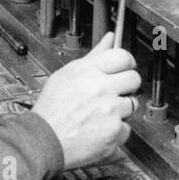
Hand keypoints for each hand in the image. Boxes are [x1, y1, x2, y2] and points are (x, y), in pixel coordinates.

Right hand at [33, 33, 139, 169]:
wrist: (44, 141)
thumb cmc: (52, 110)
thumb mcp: (66, 75)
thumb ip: (93, 57)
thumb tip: (109, 38)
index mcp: (88, 72)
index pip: (123, 56)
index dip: (126, 63)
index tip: (124, 68)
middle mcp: (101, 88)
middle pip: (134, 79)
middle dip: (126, 86)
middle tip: (112, 93)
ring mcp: (110, 110)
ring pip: (132, 104)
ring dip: (120, 110)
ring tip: (100, 114)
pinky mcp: (114, 130)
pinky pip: (127, 127)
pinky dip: (116, 131)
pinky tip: (99, 129)